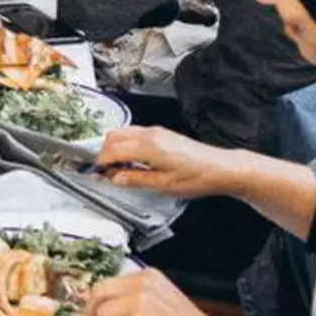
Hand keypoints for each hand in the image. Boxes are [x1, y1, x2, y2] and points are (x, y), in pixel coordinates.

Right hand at [97, 126, 238, 199]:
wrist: (220, 168)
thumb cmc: (197, 177)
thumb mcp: (163, 185)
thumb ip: (135, 179)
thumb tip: (113, 178)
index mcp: (148, 147)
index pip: (112, 150)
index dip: (100, 162)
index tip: (95, 174)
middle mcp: (150, 134)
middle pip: (113, 137)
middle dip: (104, 153)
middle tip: (105, 173)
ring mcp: (156, 131)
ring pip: (123, 133)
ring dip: (115, 148)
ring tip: (119, 169)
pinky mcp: (162, 133)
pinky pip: (135, 133)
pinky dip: (126, 145)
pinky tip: (133, 161)